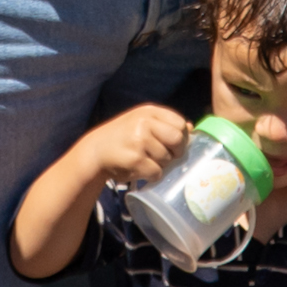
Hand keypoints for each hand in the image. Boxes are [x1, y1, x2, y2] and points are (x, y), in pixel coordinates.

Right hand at [79, 104, 194, 187]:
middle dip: (175, 152)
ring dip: (160, 165)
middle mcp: (145, 122)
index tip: (174, 145)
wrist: (95, 150)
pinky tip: (140, 170)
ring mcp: (140, 141)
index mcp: (149, 111)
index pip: (180, 123)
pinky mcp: (135, 160)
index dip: (182, 137)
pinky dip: (151, 175)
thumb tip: (191, 128)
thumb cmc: (123, 136)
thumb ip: (164, 123)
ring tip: (145, 161)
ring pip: (167, 159)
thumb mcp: (142, 121)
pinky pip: (156, 172)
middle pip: (178, 140)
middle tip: (166, 156)